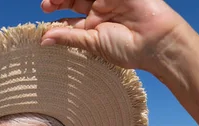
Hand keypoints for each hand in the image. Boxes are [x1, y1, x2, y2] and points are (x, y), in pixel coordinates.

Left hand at [40, 0, 187, 71]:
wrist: (155, 42)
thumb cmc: (127, 48)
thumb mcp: (92, 43)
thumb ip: (68, 37)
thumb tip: (43, 39)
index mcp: (93, 24)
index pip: (69, 16)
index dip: (56, 13)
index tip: (44, 14)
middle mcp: (100, 9)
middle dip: (58, 0)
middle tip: (46, 5)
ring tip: (53, 0)